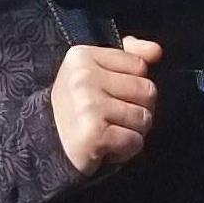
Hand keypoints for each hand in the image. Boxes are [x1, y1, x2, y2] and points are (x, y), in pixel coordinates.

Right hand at [50, 36, 160, 174]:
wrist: (47, 147)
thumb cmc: (79, 109)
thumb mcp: (97, 72)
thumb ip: (128, 55)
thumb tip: (156, 51)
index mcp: (82, 56)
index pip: (140, 66)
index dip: (132, 85)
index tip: (108, 95)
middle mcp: (83, 78)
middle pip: (147, 91)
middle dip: (137, 109)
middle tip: (111, 117)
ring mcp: (88, 106)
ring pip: (144, 118)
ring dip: (132, 132)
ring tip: (108, 131)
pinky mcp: (94, 134)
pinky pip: (135, 141)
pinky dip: (126, 150)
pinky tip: (106, 147)